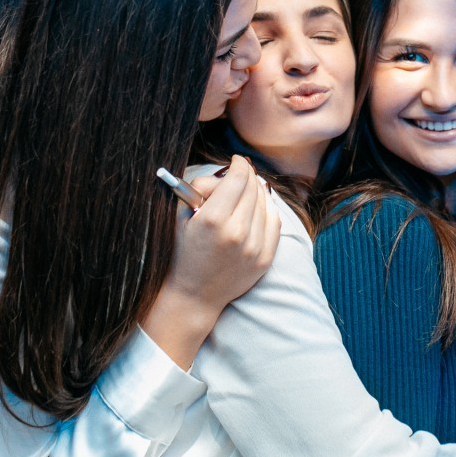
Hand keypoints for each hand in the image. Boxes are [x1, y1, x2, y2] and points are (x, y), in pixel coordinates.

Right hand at [141, 156, 280, 367]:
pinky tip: (255, 210)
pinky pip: (274, 222)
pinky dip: (266, 211)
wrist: (194, 295)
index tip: (236, 161)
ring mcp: (254, 247)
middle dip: (246, 177)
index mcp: (212, 220)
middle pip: (253, 188)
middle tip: (238, 176)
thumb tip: (223, 172)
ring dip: (256, 193)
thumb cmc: (183, 253)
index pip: (238, 178)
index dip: (238, 165)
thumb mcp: (181, 217)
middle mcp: (236, 233)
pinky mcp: (265, 259)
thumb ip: (200, 190)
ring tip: (244, 194)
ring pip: (265, 203)